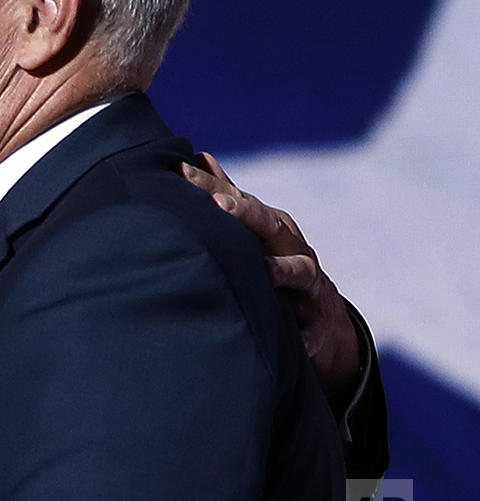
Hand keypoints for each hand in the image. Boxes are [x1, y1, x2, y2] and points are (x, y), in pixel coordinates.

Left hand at [180, 152, 360, 400]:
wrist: (319, 314)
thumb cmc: (274, 261)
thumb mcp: (253, 229)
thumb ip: (227, 195)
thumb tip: (199, 157)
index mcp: (269, 224)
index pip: (237, 198)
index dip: (211, 184)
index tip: (181, 171)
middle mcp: (291, 246)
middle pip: (268, 224)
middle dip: (245, 212)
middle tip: (218, 204)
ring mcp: (309, 282)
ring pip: (300, 270)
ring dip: (284, 269)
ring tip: (266, 271)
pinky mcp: (319, 321)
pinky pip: (312, 330)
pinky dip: (306, 335)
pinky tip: (299, 343)